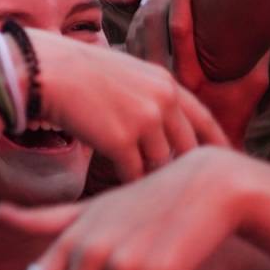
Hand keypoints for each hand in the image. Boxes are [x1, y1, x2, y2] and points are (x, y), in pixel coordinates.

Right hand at [19, 28, 227, 181]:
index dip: (216, 144)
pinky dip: (128, 185)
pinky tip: (124, 197)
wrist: (45, 69)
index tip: (224, 162)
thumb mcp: (125, 73)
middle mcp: (163, 101)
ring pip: (159, 165)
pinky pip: (133, 174)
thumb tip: (158, 121)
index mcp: (166, 83)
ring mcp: (144, 122)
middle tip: (189, 193)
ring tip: (151, 200)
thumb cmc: (75, 71)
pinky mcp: (121, 141)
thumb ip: (147, 95)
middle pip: (186, 149)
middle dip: (184, 171)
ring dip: (152, 181)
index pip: (203, 120)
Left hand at [124, 0, 266, 146]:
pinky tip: (145, 11)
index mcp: (188, 78)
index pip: (178, 29)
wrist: (202, 150)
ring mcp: (147, 81)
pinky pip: (132, 46)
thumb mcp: (254, 86)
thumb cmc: (235, 116)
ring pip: (137, 34)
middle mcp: (162, 78)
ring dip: (146, 7)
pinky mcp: (139, 82)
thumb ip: (259, 54)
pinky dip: (138, 25)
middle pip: (151, 25)